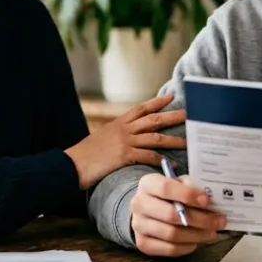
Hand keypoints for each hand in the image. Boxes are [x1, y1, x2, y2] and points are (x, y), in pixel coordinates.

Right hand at [64, 94, 186, 189]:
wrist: (72, 164)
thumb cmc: (86, 154)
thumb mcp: (102, 137)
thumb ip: (117, 134)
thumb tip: (128, 136)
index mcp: (119, 123)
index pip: (141, 108)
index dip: (157, 102)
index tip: (170, 97)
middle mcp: (124, 129)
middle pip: (154, 119)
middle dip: (173, 116)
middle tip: (189, 114)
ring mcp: (125, 142)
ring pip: (155, 137)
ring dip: (173, 139)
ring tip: (188, 142)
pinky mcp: (124, 156)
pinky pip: (148, 156)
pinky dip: (162, 160)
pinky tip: (172, 164)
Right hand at [130, 172, 225, 256]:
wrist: (148, 209)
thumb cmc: (169, 194)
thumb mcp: (179, 183)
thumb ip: (191, 186)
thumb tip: (209, 200)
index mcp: (147, 183)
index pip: (165, 188)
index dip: (188, 195)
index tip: (207, 200)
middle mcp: (139, 204)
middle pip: (170, 215)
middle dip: (200, 219)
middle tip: (219, 221)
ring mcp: (139, 226)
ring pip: (172, 234)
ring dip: (197, 235)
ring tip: (213, 232)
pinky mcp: (143, 244)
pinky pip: (170, 249)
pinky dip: (188, 246)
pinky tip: (198, 241)